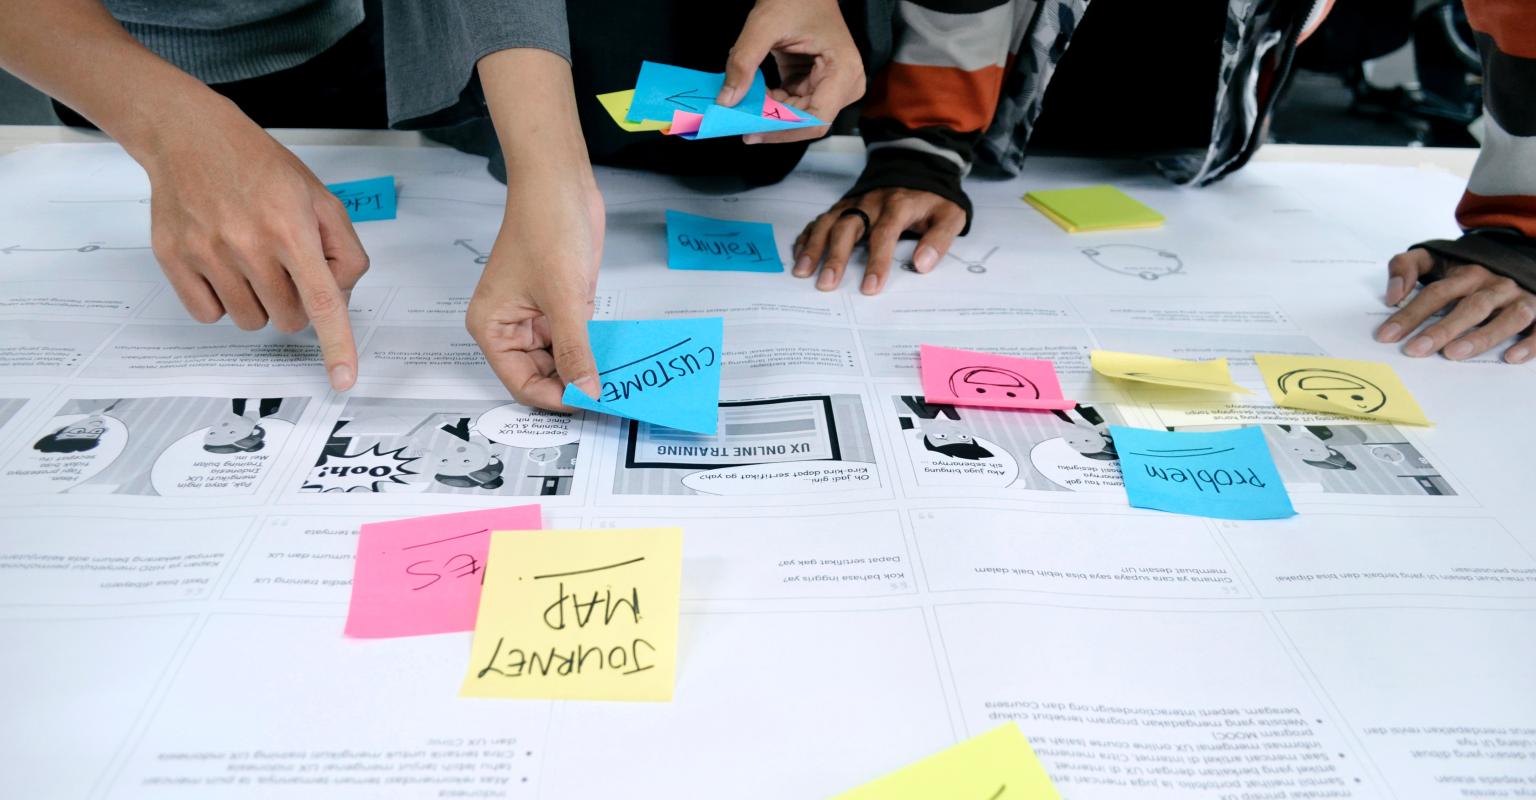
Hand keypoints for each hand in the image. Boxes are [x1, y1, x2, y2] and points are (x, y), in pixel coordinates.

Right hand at [143, 98, 366, 388]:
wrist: (189, 136)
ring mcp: (207, 253)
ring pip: (251, 322)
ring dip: (259, 303)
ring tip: (252, 260)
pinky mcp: (174, 260)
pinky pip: (209, 316)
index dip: (337, 345)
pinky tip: (223, 267)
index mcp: (291, 227)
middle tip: (285, 268)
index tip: (344, 379)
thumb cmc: (259, 167)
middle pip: (289, 319)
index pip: (322, 300)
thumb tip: (339, 297)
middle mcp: (248, 243)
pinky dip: (221, 302)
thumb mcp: (320, 197)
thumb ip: (343, 250)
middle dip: (296, 304)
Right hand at [472, 48, 602, 410]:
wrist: (560, 182)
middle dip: (572, 386)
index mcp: (493, 328)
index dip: (554, 399)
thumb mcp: (564, 297)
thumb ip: (575, 350)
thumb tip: (587, 392)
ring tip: (618, 382)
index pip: (521, 383)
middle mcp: (510, 327)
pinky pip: (575, 339)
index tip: (590, 405)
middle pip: (541, 376)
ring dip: (586, 370)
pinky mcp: (560, 305)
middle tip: (610, 398)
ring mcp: (536, 317)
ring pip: (561, 360)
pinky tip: (616, 360)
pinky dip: (593, 350)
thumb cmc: (547, 228)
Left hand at [718, 0, 864, 143]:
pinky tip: (753, 93)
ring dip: (768, 113)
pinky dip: (771, 103)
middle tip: (738, 118)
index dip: (783, 131)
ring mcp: (833, 87)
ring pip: (797, 117)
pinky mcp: (817, 85)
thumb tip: (728, 100)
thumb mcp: (763, 25)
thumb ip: (743, 62)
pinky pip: (793, 106)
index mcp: (843, 71)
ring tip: (742, 102)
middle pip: (806, 121)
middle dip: (772, 121)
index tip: (752, 132)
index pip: (816, 119)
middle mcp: (845, 84)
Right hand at [792, 188, 966, 293]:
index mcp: (898, 205)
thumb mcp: (950, 215)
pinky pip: (820, 219)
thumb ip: (939, 239)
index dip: (877, 262)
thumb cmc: (932, 199)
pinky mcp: (843, 205)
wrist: (918, 168)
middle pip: (848, 227)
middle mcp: (871, 202)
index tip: (871, 288)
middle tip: (827, 284)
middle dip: (835, 257)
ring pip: (828, 222)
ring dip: (813, 247)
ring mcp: (853, 203)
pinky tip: (799, 256)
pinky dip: (807, 237)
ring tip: (802, 272)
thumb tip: (922, 265)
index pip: (884, 234)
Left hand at [1375, 248, 1535, 363]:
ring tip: (1453, 354)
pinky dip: (1530, 343)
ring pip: (1508, 317)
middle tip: (1415, 350)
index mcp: (1467, 273)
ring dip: (1482, 336)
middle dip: (1441, 329)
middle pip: (1470, 307)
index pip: (1436, 293)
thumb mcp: (1434, 258)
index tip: (1386, 335)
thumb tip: (1392, 294)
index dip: (1410, 314)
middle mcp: (1495, 285)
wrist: (1516, 257)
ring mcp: (1521, 298)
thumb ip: (1406, 266)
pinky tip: (1511, 358)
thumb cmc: (1465, 269)